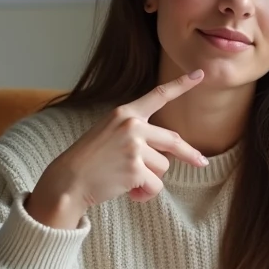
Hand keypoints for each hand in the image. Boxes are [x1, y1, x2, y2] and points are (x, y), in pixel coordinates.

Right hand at [26, 70, 208, 228]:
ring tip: (127, 180)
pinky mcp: (135, 169)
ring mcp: (134, 147)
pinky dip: (146, 194)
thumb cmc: (90, 160)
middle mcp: (131, 126)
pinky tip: (128, 192)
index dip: (181, 84)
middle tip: (201, 163)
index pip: (159, 95)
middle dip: (190, 155)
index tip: (200, 74)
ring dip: (151, 179)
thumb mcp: (110, 134)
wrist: (67, 181)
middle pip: (174, 140)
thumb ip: (138, 135)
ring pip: (164, 167)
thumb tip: (171, 153)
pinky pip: (156, 186)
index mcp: (125, 113)